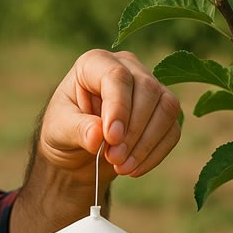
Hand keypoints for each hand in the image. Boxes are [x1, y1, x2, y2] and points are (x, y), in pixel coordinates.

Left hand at [39, 49, 180, 177]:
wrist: (76, 150)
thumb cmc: (64, 130)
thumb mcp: (59, 130)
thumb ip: (77, 129)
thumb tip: (97, 135)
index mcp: (95, 63)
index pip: (116, 76)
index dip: (118, 107)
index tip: (111, 138)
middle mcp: (127, 67)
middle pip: (147, 90)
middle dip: (133, 130)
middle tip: (114, 158)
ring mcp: (150, 87)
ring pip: (166, 108)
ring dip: (147, 143)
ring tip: (122, 167)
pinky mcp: (163, 111)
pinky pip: (172, 129)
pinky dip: (156, 153)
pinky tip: (134, 169)